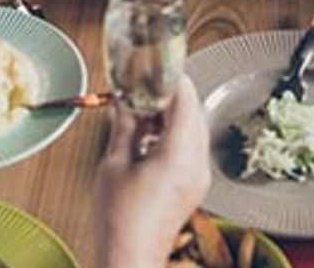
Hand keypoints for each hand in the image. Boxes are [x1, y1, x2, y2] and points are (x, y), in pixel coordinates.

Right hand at [96, 77, 210, 267]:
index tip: (156, 66)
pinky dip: (175, 136)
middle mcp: (197, 164)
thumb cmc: (120, 220)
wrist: (130, 259)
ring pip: (194, 130)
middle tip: (143, 89)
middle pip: (193, 113)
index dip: (171, 79)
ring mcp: (199, 177)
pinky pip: (191, 149)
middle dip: (170, 97)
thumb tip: (122, 102)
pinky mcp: (194, 188)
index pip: (186, 100)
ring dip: (172, 117)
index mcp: (179, 153)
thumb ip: (123, 126)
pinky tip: (149, 139)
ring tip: (141, 115)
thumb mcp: (114, 164)